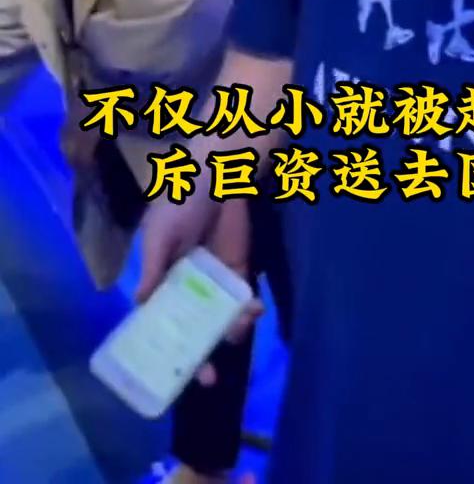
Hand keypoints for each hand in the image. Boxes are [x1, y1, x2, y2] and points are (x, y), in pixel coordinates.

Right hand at [138, 189, 261, 386]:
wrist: (219, 175)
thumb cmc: (180, 201)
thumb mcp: (160, 234)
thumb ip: (153, 268)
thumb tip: (139, 304)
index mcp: (162, 280)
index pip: (161, 322)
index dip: (165, 349)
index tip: (170, 376)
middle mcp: (187, 288)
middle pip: (192, 331)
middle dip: (199, 357)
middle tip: (209, 378)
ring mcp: (214, 282)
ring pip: (220, 321)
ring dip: (228, 333)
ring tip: (236, 329)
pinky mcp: (239, 271)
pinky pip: (241, 300)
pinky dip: (247, 311)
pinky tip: (253, 309)